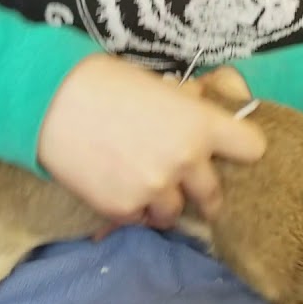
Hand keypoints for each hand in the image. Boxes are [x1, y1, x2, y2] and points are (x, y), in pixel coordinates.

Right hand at [37, 54, 265, 228]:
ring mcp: (155, 189)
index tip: (230, 150)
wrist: (50, 101)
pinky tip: (115, 185)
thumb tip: (201, 107)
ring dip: (164, 203)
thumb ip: (187, 107)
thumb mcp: (159, 86)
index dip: (241, 148)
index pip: (252, 147)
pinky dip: (131, 209)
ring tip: (141, 182)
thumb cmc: (105, 83)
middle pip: (214, 195)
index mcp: (201, 124)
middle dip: (202, 190)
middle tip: (186, 182)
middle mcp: (185, 160)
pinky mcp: (124, 209)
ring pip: (174, 213)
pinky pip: (139, 220)